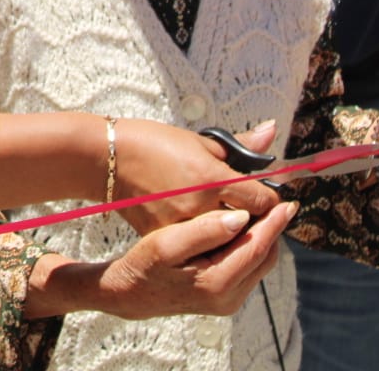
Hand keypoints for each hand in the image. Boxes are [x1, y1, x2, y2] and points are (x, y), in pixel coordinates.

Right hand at [27, 202, 296, 320]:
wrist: (129, 293)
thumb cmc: (143, 264)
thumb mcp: (166, 242)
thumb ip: (204, 230)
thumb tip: (240, 218)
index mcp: (217, 283)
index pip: (257, 248)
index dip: (274, 223)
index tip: (287, 201)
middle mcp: (229, 298)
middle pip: (265, 258)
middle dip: (273, 229)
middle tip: (276, 201)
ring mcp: (228, 301)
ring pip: (258, 264)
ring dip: (263, 237)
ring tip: (261, 210)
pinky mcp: (224, 297)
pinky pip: (247, 268)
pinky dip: (249, 246)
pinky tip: (241, 227)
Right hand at [111, 118, 281, 232]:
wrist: (107, 160)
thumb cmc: (153, 143)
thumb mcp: (200, 140)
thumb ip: (241, 145)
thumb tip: (271, 132)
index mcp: (213, 179)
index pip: (265, 201)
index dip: (271, 197)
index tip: (267, 193)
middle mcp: (202, 208)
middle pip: (251, 226)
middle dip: (256, 217)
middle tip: (252, 206)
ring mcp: (184, 228)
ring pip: (227, 240)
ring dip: (233, 229)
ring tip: (228, 214)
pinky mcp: (168, 239)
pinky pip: (201, 246)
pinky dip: (207, 238)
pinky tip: (204, 225)